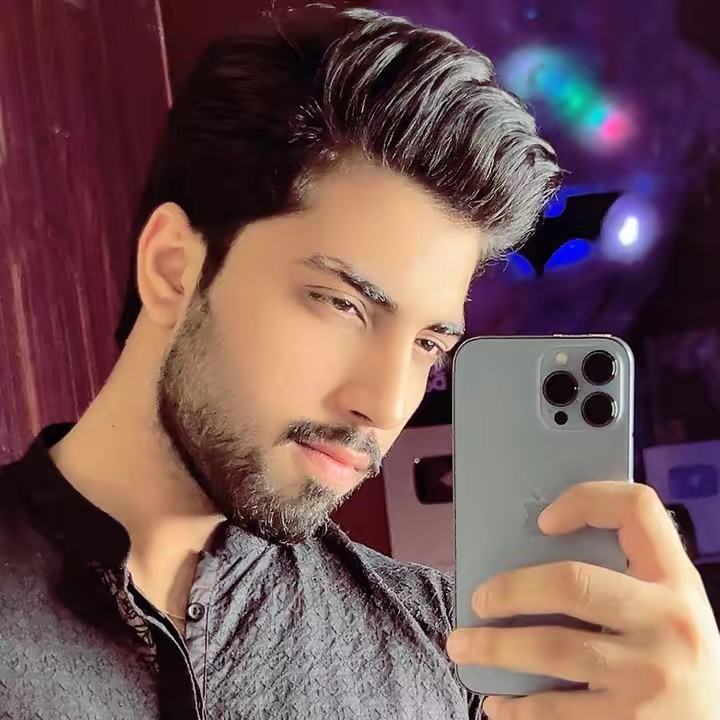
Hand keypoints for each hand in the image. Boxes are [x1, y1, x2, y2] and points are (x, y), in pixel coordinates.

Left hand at [446, 481, 719, 719]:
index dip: (586, 499)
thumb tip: (535, 550)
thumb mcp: (669, 610)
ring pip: (550, 650)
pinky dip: (517, 709)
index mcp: (677, 581)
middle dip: (511, 590)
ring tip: (462, 647)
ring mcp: (651, 679)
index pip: (637, 509)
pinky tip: (500, 705)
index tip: (544, 520)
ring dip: (494, 649)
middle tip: (479, 600)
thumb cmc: (678, 661)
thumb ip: (624, 579)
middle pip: (571, 583)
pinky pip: (555, 713)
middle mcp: (670, 623)